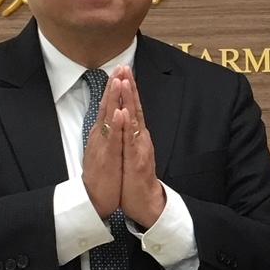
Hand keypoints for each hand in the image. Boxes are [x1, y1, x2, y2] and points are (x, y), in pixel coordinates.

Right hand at [83, 75, 125, 219]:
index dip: (114, 90)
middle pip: (107, 107)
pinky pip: (112, 139)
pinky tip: (120, 112)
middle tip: (120, 66)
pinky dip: (116, 124)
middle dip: (114, 86)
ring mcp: (103, 145)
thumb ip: (106, 135)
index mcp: (103, 134)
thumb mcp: (104, 151)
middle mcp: (101, 136)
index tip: (120, 72)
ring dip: (114, 99)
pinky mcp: (107, 157)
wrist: (94, 199)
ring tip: (119, 80)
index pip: (109, 107)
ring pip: (109, 118)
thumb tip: (108, 122)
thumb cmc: (102, 176)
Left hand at [114, 68, 165, 228]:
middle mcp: (140, 139)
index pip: (133, 108)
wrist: (146, 203)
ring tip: (125, 81)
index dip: (128, 89)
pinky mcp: (136, 161)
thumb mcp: (133, 153)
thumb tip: (128, 121)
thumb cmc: (137, 179)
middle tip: (125, 66)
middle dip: (130, 87)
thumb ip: (131, 136)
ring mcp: (139, 149)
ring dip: (130, 100)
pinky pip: (130, 141)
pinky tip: (124, 113)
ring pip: (134, 120)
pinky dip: (127, 126)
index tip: (123, 70)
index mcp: (137, 136)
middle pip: (135, 108)